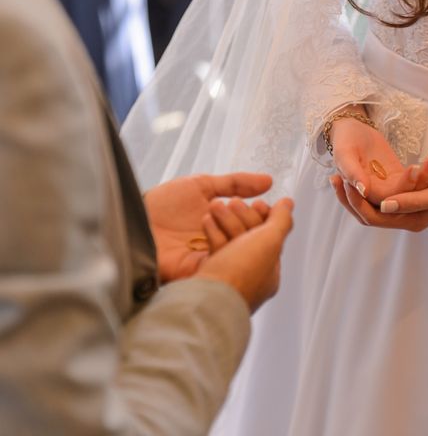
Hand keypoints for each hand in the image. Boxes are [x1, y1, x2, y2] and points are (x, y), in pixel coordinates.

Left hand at [144, 173, 272, 282]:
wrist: (134, 219)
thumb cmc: (162, 205)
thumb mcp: (201, 186)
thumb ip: (236, 183)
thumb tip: (268, 181)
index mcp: (226, 226)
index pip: (256, 225)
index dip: (262, 215)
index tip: (263, 204)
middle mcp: (224, 244)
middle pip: (253, 239)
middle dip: (251, 220)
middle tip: (239, 206)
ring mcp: (215, 258)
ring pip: (241, 251)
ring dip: (233, 227)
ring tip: (215, 209)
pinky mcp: (203, 271)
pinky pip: (223, 262)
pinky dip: (220, 243)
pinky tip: (207, 222)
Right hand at [197, 198, 294, 312]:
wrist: (204, 297)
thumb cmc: (239, 274)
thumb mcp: (270, 242)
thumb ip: (281, 221)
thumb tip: (288, 205)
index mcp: (268, 275)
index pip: (271, 239)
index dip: (266, 217)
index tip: (257, 203)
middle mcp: (247, 278)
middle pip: (248, 237)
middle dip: (242, 215)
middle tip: (234, 202)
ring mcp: (225, 278)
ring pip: (228, 240)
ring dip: (224, 218)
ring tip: (216, 205)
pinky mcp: (204, 275)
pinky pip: (209, 247)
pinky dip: (209, 230)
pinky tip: (206, 220)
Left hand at [330, 151, 427, 231]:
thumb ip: (411, 202)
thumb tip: (383, 207)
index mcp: (412, 221)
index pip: (373, 218)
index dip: (355, 202)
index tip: (343, 182)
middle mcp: (407, 218)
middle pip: (368, 213)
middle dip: (350, 197)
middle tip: (334, 177)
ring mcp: (407, 207)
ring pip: (372, 204)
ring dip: (356, 191)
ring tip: (339, 174)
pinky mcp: (409, 195)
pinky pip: (381, 193)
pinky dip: (368, 185)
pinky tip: (357, 172)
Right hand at [331, 111, 427, 205]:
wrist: (352, 129)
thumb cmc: (344, 141)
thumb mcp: (345, 154)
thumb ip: (352, 172)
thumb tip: (363, 191)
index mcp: (362, 194)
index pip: (383, 201)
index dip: (401, 188)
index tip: (413, 168)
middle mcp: (378, 196)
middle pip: (403, 199)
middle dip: (420, 182)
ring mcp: (390, 187)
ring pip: (412, 191)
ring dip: (426, 176)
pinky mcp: (400, 177)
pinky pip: (416, 179)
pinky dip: (427, 169)